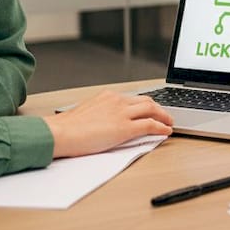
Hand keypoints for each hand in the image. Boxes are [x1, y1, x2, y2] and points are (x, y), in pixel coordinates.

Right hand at [44, 90, 173, 157]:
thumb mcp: (87, 113)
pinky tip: (166, 131)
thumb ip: (101, 113)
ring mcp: (122, 114)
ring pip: (152, 110)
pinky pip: (150, 125)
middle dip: (159, 108)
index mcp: (107, 96)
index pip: (133, 98)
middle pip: (147, 101)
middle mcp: (117, 101)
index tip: (151, 109)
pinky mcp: (124, 128)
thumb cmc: (67, 128)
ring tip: (169, 123)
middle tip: (165, 115)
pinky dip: (161, 127)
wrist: (59, 133)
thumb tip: (108, 122)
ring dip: (164, 116)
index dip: (146, 104)